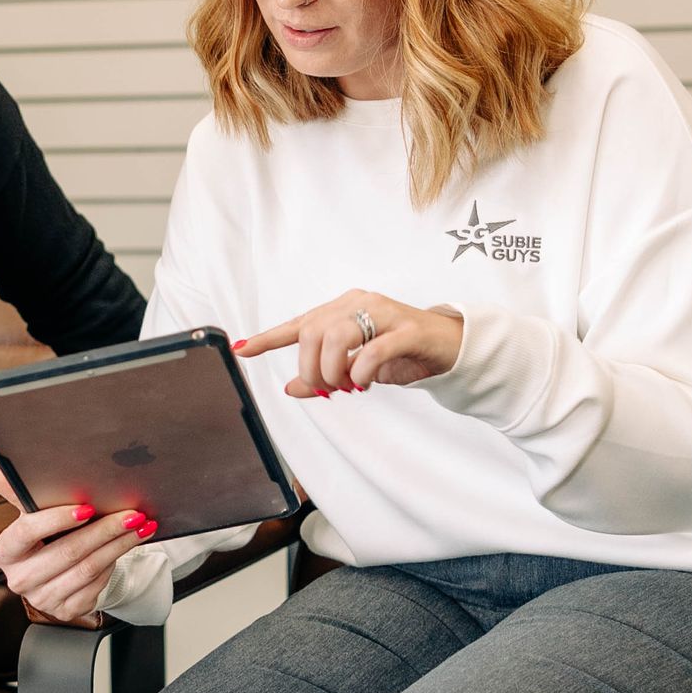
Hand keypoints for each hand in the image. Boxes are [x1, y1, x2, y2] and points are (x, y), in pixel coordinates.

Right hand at [0, 458, 157, 626]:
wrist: (55, 572)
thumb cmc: (43, 537)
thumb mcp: (29, 514)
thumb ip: (13, 490)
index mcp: (5, 552)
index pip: (27, 532)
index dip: (57, 519)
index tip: (86, 507)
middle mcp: (20, 579)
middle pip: (66, 551)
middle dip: (103, 530)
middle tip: (130, 514)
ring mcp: (42, 598)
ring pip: (87, 569)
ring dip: (118, 545)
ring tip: (139, 527)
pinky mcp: (65, 610)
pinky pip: (95, 585)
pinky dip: (114, 563)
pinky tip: (126, 547)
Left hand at [236, 291, 461, 397]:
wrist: (450, 347)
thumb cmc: (401, 353)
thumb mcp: (356, 368)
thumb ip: (325, 375)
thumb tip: (292, 389)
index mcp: (343, 309)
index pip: (299, 324)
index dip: (268, 338)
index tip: (242, 350)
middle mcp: (359, 304)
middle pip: (312, 332)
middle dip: (311, 369)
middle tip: (327, 388)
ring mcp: (384, 313)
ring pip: (336, 337)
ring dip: (333, 370)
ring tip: (347, 385)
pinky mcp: (408, 329)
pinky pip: (372, 350)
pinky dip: (360, 372)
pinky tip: (364, 382)